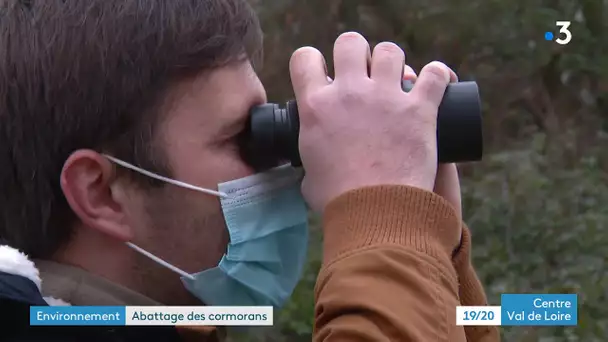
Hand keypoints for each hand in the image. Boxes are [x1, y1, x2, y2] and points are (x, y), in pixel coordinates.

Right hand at [290, 32, 454, 210]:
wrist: (376, 214)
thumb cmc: (340, 201)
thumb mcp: (310, 178)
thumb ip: (310, 163)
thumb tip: (312, 168)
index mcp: (316, 107)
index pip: (305, 59)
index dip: (313, 61)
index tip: (324, 73)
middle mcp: (349, 93)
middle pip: (350, 42)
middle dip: (357, 52)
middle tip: (364, 73)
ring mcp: (385, 97)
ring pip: (391, 51)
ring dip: (394, 62)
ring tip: (399, 79)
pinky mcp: (419, 109)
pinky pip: (434, 75)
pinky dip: (438, 76)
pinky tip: (437, 82)